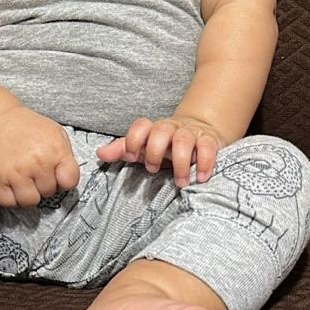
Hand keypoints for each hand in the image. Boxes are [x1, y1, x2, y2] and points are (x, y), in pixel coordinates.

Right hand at [0, 107, 79, 207]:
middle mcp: (36, 163)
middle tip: (35, 174)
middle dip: (43, 186)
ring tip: (25, 181)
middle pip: (48, 193)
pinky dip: (11, 198)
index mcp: (55, 152)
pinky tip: (12, 184)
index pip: (70, 182)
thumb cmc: (30, 129)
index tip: (57, 176)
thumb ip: (66, 159)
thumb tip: (67, 182)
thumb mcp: (56, 135)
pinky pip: (9, 203)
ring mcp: (15, 173)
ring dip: (28, 195)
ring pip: (29, 202)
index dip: (64, 182)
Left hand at [97, 116, 224, 185]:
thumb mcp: (144, 147)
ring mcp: (191, 133)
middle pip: (160, 131)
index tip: (131, 158)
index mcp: (153, 130)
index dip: (133, 140)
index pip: (141, 126)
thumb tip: (99, 154)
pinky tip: (200, 178)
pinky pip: (207, 147)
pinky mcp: (209, 140)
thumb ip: (122, 150)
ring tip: (180, 183)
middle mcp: (171, 129)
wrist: (201, 130)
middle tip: (153, 170)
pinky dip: (204, 163)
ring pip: (183, 140)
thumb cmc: (167, 145)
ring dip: (180, 163)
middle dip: (154, 151)